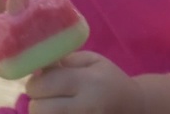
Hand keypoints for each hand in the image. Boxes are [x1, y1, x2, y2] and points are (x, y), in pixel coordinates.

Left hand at [25, 51, 139, 113]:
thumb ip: (65, 61)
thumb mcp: (93, 61)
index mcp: (89, 82)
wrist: (133, 107)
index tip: (42, 80)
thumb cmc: (110, 81)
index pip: (45, 84)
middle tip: (46, 96)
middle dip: (37, 101)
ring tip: (56, 106)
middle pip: (38, 108)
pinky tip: (62, 112)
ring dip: (44, 113)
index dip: (36, 82)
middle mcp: (86, 107)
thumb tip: (38, 67)